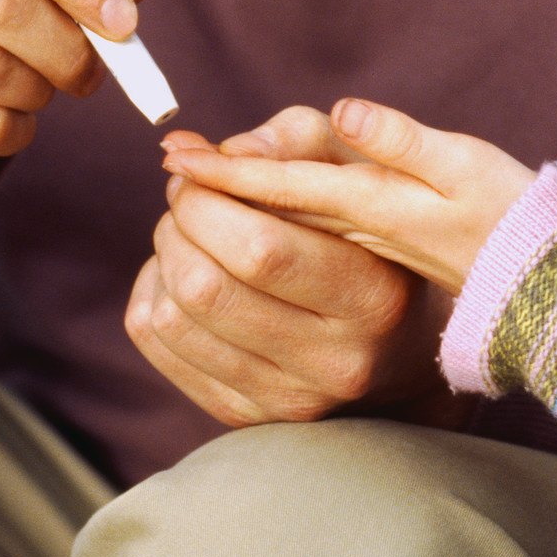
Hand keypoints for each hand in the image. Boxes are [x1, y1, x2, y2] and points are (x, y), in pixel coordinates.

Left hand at [124, 104, 481, 428]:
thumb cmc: (374, 240)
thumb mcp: (360, 174)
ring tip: (191, 234)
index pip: (261, 249)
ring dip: (162, 256)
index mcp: (373, 299)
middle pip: (205, 286)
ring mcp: (285, 399)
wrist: (402, 350)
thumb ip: (291, 141)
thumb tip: (191, 150)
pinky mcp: (243, 415)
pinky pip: (157, 343)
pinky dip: (154, 293)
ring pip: (171, 317)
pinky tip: (186, 275)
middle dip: (177, 223)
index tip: (199, 168)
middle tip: (189, 197)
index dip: (208, 196)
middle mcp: (333, 362)